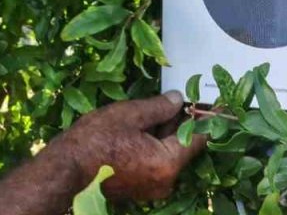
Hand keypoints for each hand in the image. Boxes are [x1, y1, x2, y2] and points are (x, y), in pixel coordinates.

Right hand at [47, 91, 207, 201]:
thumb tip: (179, 100)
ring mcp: (153, 187)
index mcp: (167, 162)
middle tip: (187, 98)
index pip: (199, 138)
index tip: (221, 104)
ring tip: (166, 107)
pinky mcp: (141, 188)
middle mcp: (166, 180)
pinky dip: (156, 144)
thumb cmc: (95, 140)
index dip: (209, 118)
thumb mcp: (129, 115)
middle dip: (186, 122)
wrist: (65, 171)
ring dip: (169, 132)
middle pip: (185, 147)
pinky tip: (148, 126)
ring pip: (170, 153)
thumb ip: (159, 107)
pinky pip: (157, 162)